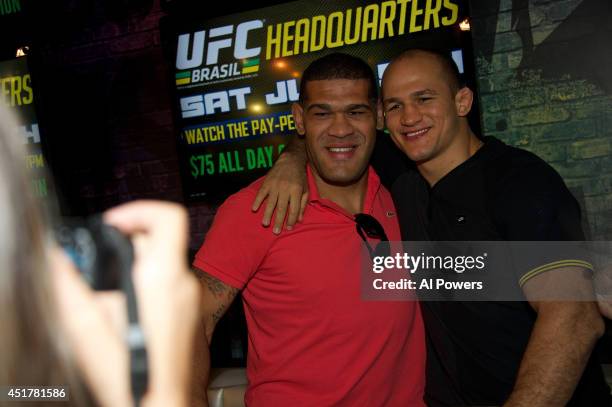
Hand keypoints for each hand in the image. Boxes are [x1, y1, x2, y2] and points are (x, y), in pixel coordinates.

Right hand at [52, 201, 199, 406]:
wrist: (164, 401)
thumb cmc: (133, 373)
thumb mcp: (87, 329)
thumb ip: (69, 287)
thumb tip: (57, 259)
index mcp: (162, 278)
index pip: (169, 218)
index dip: (140, 210)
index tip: (114, 223)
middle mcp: (184, 282)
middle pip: (159, 240)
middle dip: (128, 244)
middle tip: (104, 263)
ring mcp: (192, 297)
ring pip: (164, 262)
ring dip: (138, 266)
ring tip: (113, 293)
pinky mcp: (192, 310)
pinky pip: (171, 282)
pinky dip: (150, 283)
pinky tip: (130, 308)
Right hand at [252, 151, 308, 233]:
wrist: (290, 160)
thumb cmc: (300, 177)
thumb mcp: (305, 190)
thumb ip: (302, 205)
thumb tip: (299, 220)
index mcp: (296, 190)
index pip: (294, 209)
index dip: (291, 220)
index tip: (288, 228)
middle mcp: (285, 188)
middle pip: (282, 208)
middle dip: (279, 221)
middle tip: (276, 232)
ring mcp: (275, 185)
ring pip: (271, 202)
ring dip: (268, 214)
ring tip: (265, 224)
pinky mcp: (267, 181)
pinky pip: (261, 193)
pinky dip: (257, 201)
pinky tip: (254, 210)